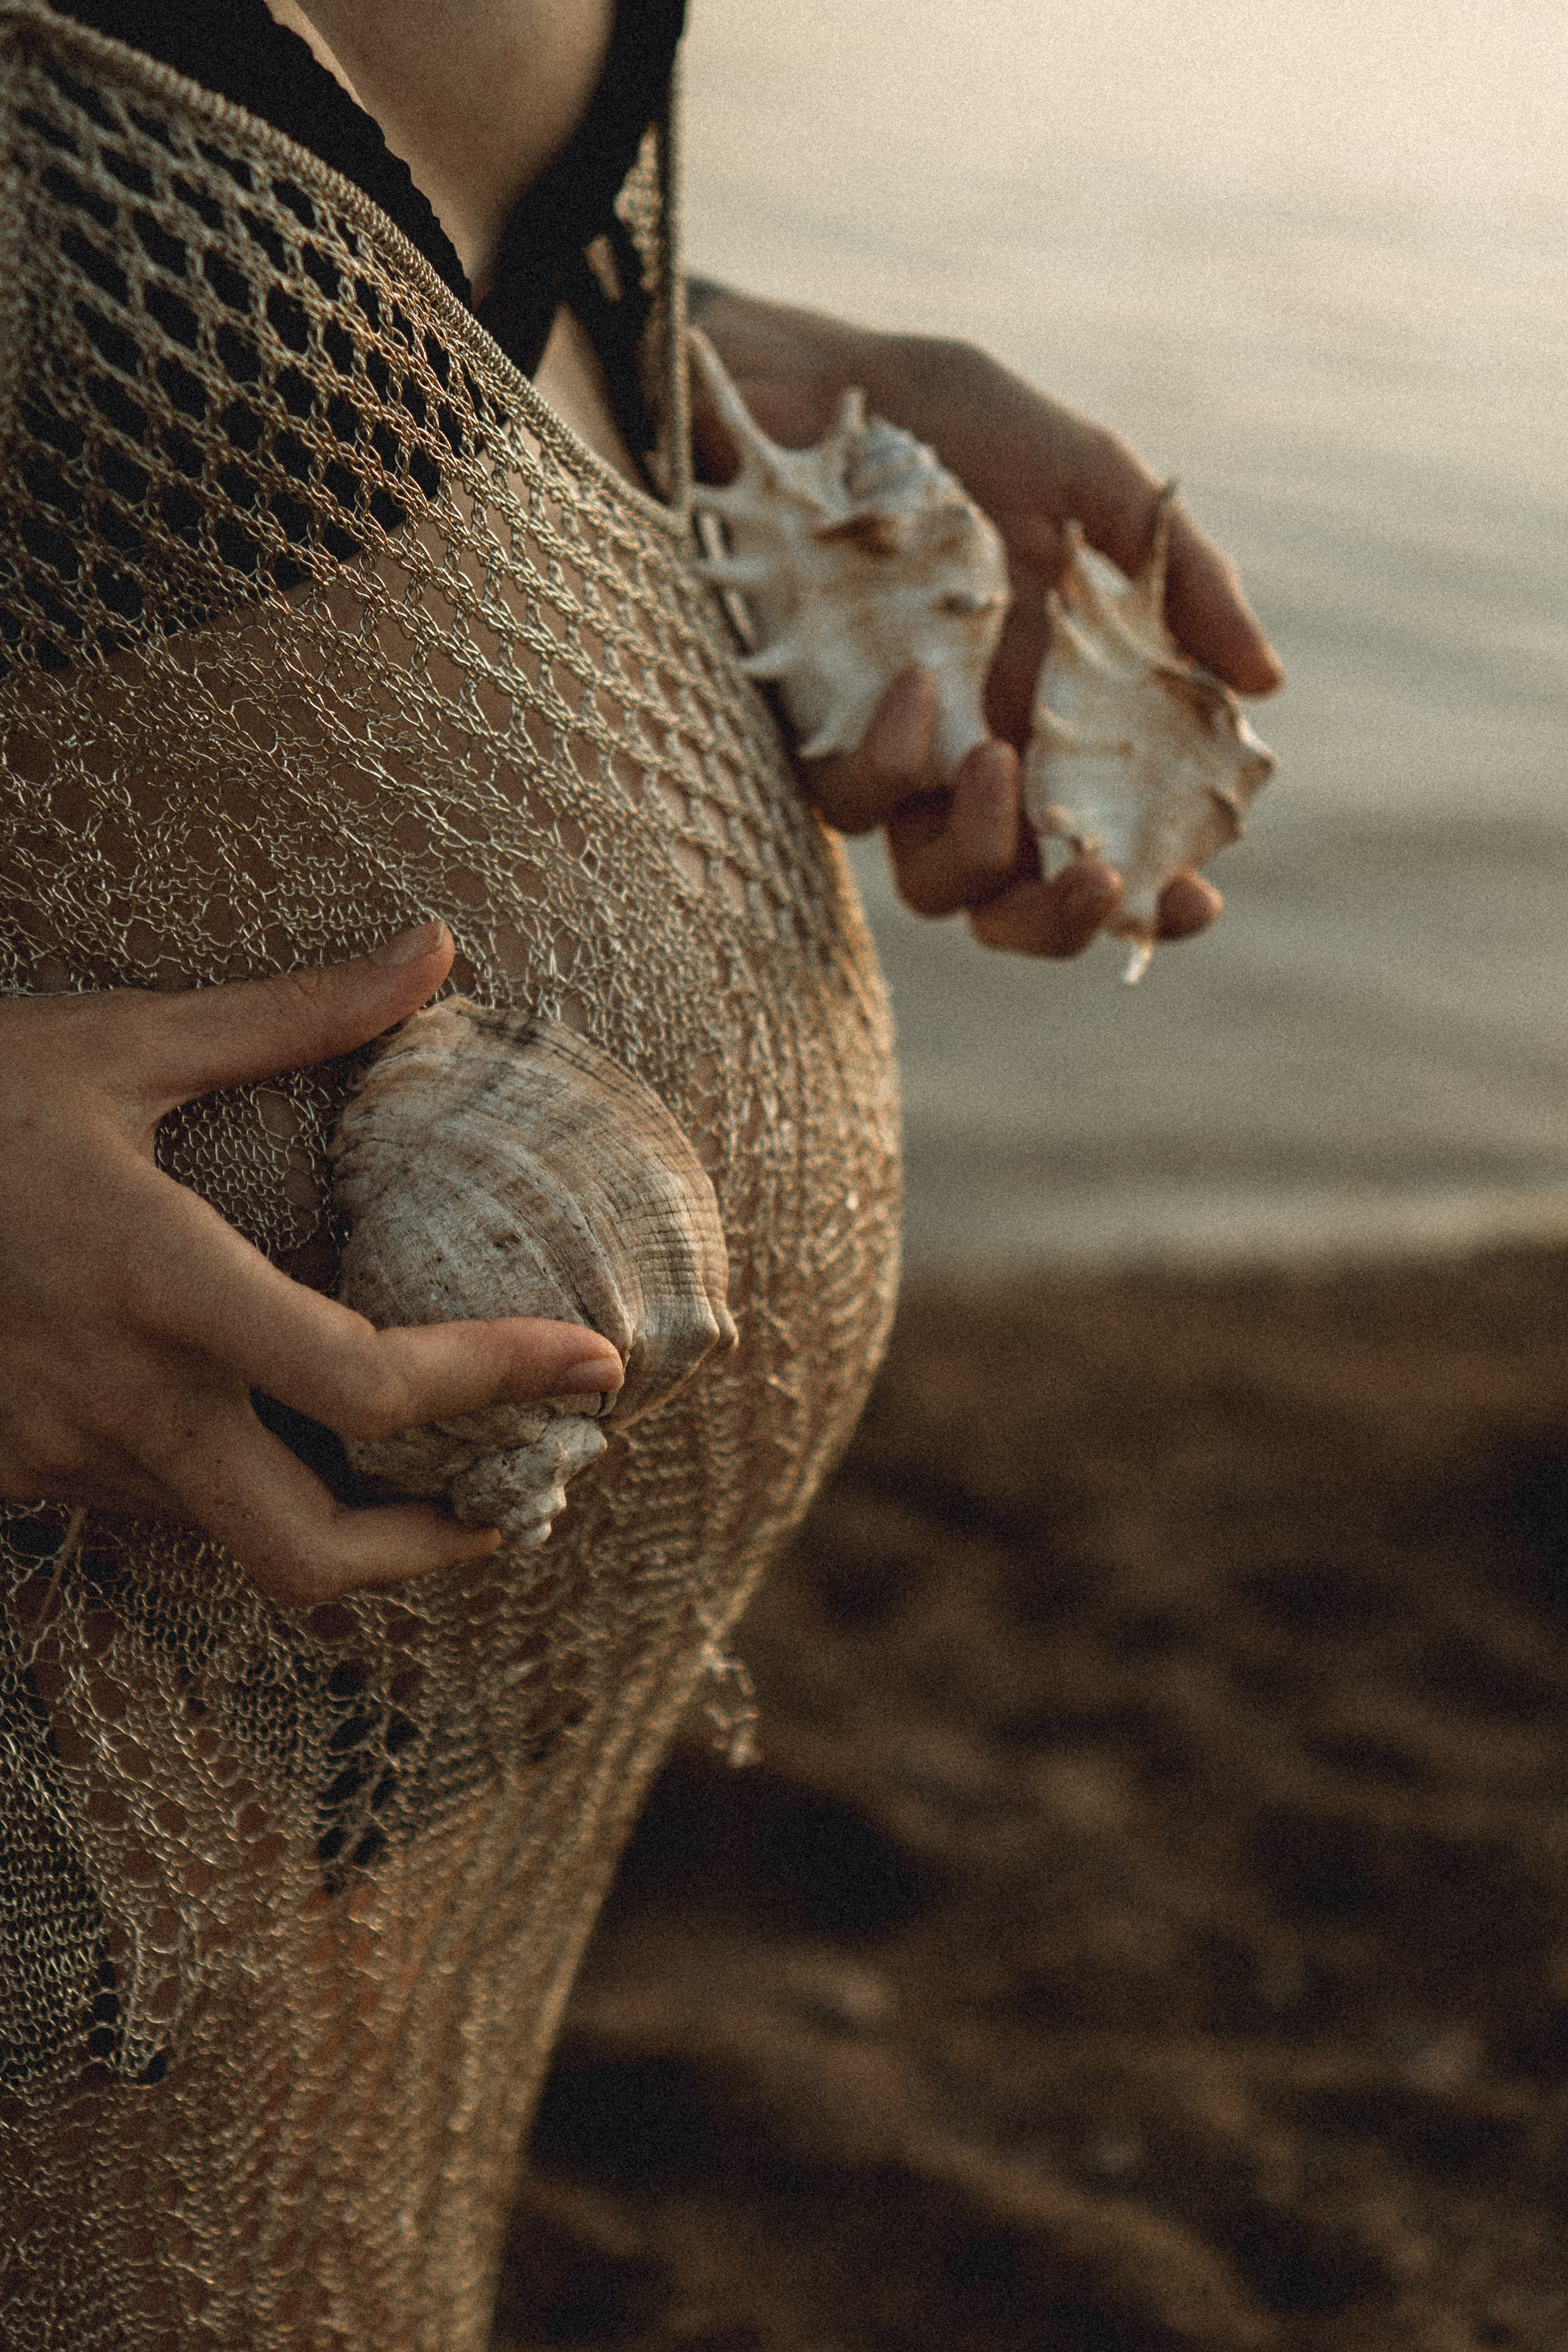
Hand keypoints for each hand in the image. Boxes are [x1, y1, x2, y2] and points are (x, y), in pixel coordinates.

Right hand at [0, 922, 623, 1603]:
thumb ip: (289, 1016)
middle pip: (306, 1555)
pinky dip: (239, 1482)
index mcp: (158, 1280)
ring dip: (337, 1516)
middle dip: (430, 1557)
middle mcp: (117, 1396)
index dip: (499, 1379)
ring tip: (423, 1460)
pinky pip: (158, 1506)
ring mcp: (58, 1453)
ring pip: (232, 1539)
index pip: (365, 1378)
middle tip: (513, 1503)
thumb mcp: (119, 1042)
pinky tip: (272, 1421)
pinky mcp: (17, 1472)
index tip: (595, 1363)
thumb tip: (435, 948)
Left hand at [690, 288, 1282, 957]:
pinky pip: (852, 800)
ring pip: (933, 883)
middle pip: (1016, 905)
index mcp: (1059, 720)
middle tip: (1099, 878)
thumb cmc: (952, 426)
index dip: (1152, 896)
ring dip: (980, 850)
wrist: (806, 384)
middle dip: (1062, 921)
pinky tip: (916, 681)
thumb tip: (1263, 680)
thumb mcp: (1088, 480)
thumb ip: (1180, 578)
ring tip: (994, 759)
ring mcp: (895, 756)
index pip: (1110, 843)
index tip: (1196, 895)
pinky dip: (891, 758)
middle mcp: (978, 758)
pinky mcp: (813, 733)